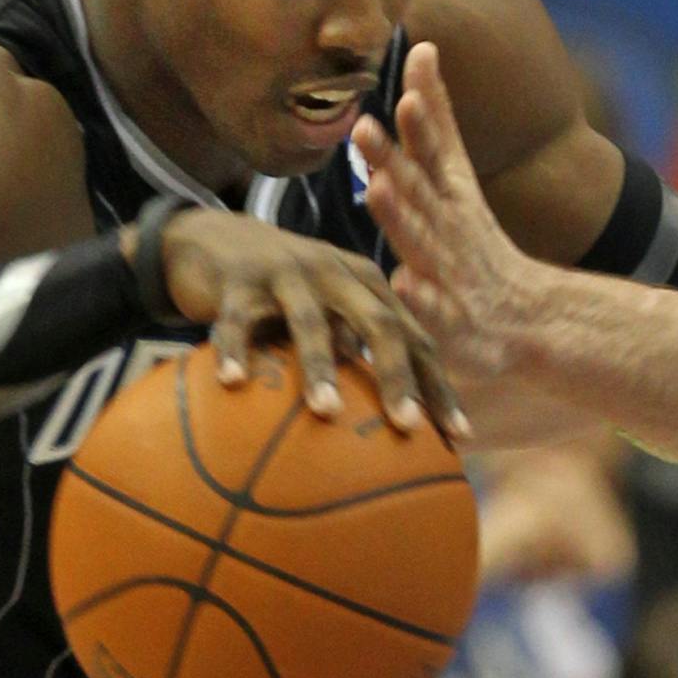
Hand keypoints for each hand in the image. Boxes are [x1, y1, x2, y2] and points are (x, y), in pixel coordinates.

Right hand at [144, 209, 463, 438]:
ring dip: (321, 366)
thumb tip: (393, 435)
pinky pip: (236, 320)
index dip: (438, 387)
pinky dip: (235, 350)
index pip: (415, 338)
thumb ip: (356, 356)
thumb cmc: (287, 294)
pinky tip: (233, 383)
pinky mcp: (238, 281)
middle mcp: (337, 275)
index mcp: (369, 287)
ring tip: (327, 412)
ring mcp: (288, 274)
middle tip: (407, 426)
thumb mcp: (329, 315)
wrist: (219, 239)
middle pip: (378, 323)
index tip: (458, 438)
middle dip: (397, 375)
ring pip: (310, 321)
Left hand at [353, 44, 540, 381]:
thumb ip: (436, 117)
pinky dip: (420, 296)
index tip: (410, 74)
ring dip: (400, 215)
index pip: (437, 145)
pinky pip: (433, 308)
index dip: (423, 113)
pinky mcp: (451, 318)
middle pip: (419, 187)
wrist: (528, 320)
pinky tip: (403, 282)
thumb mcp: (456, 173)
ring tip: (377, 188)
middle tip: (364, 127)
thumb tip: (423, 48)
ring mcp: (451, 271)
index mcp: (452, 192)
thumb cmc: (474, 243)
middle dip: (393, 157)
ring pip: (422, 240)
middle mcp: (451, 225)